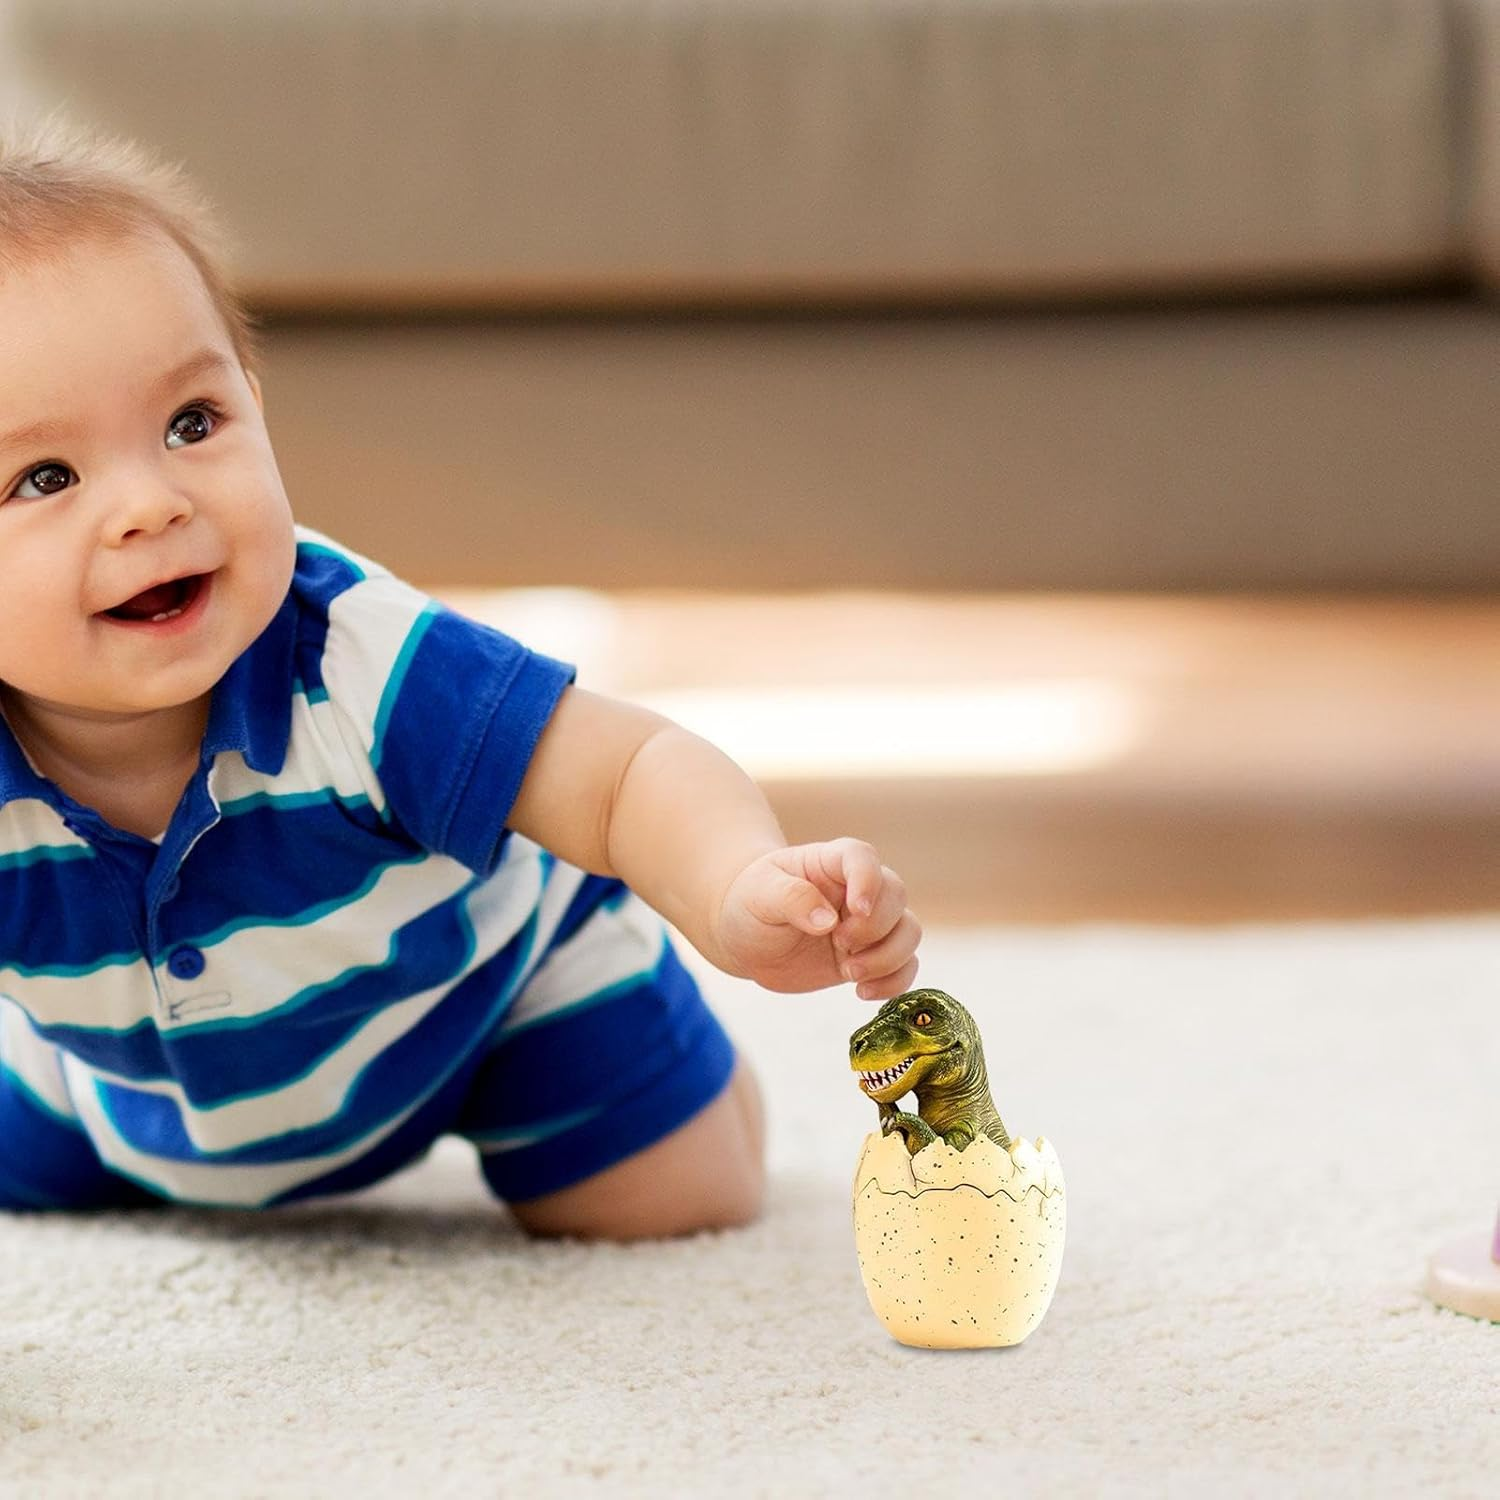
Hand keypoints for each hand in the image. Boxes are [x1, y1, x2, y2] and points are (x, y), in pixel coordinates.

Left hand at [711, 838, 920, 997]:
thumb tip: (827, 920)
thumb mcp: (759, 894)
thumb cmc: (750, 903)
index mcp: (830, 863)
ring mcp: (868, 924)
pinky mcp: (870, 955)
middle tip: (839, 944)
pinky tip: (862, 992)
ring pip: (909, 931)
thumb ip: (791, 899)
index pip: (862, 857)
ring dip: (888, 957)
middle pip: (896, 895)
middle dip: (874, 927)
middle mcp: (857, 889)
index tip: (857, 910)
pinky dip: (895, 982)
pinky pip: (904, 965)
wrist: (746, 938)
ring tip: (849, 973)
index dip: (868, 880)